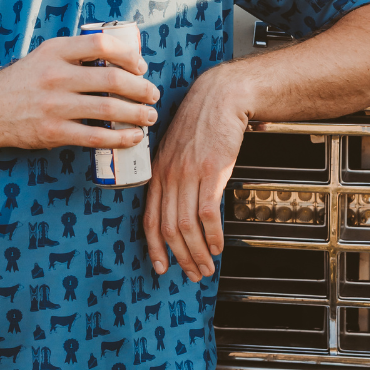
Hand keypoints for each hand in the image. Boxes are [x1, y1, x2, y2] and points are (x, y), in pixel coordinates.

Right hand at [0, 34, 159, 151]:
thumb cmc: (24, 82)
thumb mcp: (45, 55)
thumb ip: (76, 53)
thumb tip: (121, 56)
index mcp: (56, 50)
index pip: (101, 45)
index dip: (129, 55)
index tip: (141, 67)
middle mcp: (55, 75)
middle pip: (112, 80)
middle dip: (141, 89)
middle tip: (153, 95)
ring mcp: (54, 105)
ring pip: (109, 109)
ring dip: (137, 114)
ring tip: (149, 116)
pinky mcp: (53, 132)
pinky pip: (96, 136)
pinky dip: (121, 138)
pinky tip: (134, 137)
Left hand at [143, 67, 249, 282]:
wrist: (221, 95)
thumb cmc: (202, 119)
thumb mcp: (178, 148)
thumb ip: (176, 174)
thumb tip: (183, 205)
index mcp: (158, 171)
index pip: (148, 218)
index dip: (154, 246)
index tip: (160, 266)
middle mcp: (169, 175)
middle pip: (168, 228)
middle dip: (180, 257)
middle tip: (192, 274)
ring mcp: (188, 174)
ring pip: (185, 225)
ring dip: (197, 252)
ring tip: (206, 267)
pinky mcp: (211, 171)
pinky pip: (207, 212)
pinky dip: (212, 234)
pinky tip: (218, 245)